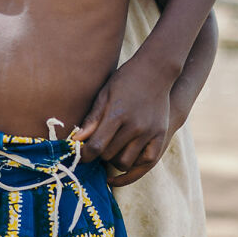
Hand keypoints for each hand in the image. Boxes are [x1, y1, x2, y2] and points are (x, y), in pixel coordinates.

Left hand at [75, 56, 171, 184]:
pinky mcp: (161, 135)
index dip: (84, 155)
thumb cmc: (126, 80)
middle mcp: (135, 126)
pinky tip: (126, 160)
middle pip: (109, 156)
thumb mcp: (105, 94)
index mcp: (117, 115)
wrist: (156, 71)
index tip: (81, 154)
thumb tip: (76, 141)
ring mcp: (149, 132)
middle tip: (97, 146)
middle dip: (99, 154)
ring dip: (115, 160)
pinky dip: (134, 165)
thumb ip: (92, 119)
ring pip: (126, 162)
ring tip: (111, 150)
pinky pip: (147, 161)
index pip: (96, 146)